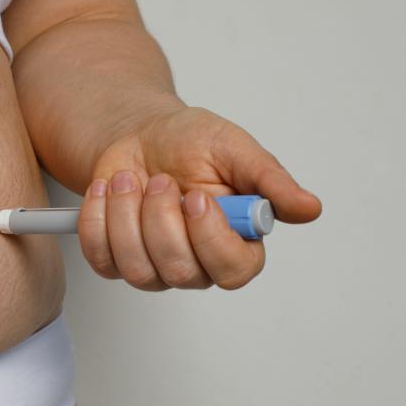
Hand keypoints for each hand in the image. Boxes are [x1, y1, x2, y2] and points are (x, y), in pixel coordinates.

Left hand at [78, 106, 321, 289]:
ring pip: (137, 269)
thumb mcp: (234, 148)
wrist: (141, 134)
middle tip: (160, 179)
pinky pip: (101, 258)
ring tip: (129, 178)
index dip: (211, 238)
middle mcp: (198, 263)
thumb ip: (269, 180)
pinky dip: (95, 220)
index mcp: (237, 241)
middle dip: (161, 220)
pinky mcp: (115, 261)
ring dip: (125, 216)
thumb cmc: (191, 142)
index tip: (196, 197)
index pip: (234, 270)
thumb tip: (309, 208)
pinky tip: (105, 189)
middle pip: (180, 271)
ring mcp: (154, 267)